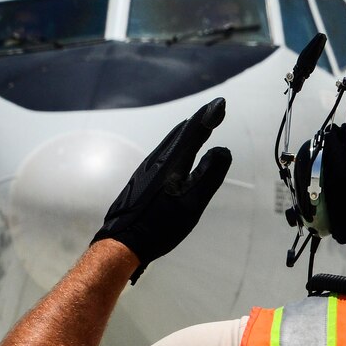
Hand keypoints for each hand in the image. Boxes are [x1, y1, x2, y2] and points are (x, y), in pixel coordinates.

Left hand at [92, 98, 233, 280]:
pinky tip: (175, 154)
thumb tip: (222, 150)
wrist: (123, 242)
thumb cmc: (159, 226)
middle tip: (213, 112)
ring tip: (197, 126)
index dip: (208, 116)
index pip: (193, 132)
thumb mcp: (191, 204)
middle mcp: (156, 160)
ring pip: (169, 142)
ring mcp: (145, 169)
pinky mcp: (139, 179)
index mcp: (171, 163)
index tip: (221, 104)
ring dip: (186, 132)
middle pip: (180, 133)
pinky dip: (175, 145)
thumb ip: (208, 176)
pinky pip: (162, 153)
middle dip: (198, 121)